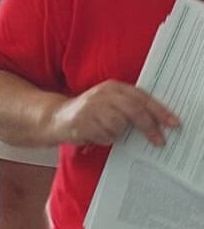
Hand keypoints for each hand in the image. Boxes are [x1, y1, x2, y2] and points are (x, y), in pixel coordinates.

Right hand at [51, 80, 179, 147]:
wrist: (55, 117)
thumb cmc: (88, 113)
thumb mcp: (110, 102)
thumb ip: (130, 106)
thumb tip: (157, 121)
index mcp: (114, 87)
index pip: (143, 98)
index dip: (160, 112)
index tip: (173, 124)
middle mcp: (103, 94)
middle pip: (135, 111)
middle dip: (149, 127)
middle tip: (159, 140)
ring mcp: (92, 107)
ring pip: (119, 126)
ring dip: (115, 133)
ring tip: (105, 130)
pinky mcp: (82, 121)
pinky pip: (105, 135)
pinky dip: (104, 138)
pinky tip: (95, 134)